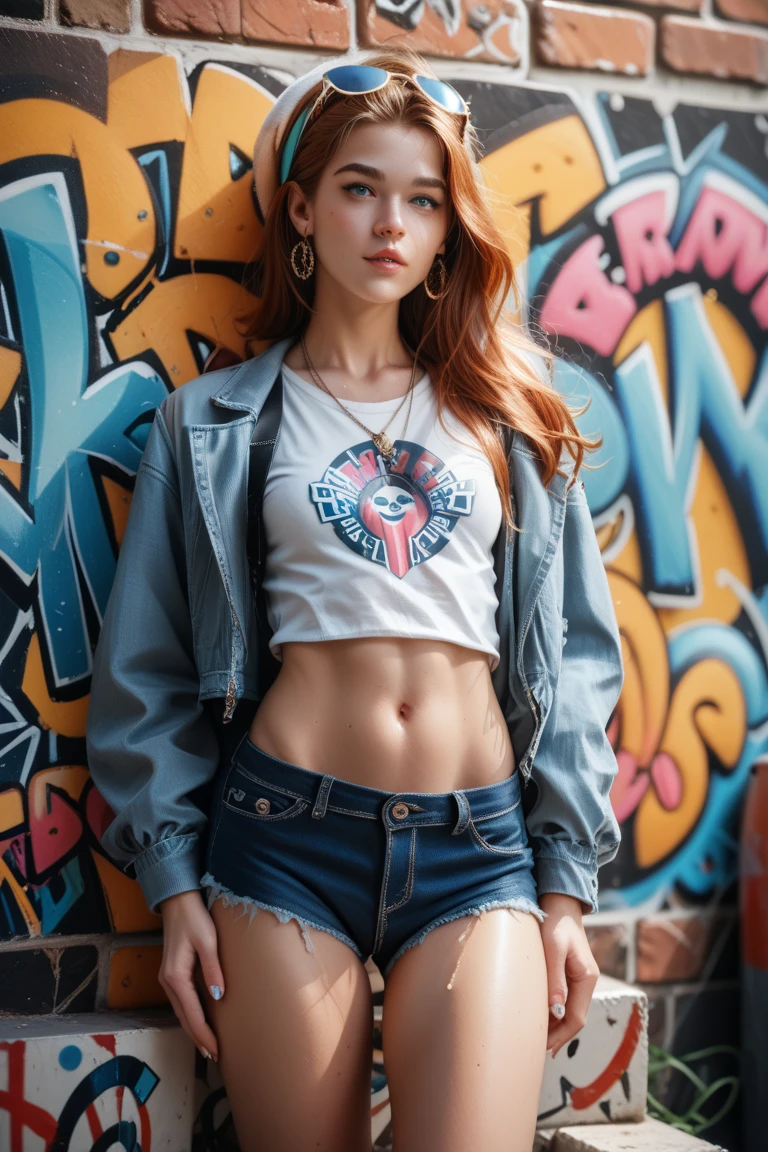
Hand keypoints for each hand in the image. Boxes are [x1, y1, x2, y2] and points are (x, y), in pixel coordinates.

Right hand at [158, 889, 224, 1061]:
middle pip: (184, 1018)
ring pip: (181, 1012)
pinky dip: (190, 1016)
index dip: (204, 1034)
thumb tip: (217, 996)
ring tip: (208, 1045)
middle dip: (198, 1038)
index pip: (191, 1014)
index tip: (216, 1050)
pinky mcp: (171, 974)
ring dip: (194, 1029)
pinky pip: (180, 1002)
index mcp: (176, 976)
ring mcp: (167, 979)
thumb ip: (212, 968)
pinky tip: (199, 1022)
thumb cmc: (195, 918)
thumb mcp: (208, 941)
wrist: (178, 901)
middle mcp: (168, 982)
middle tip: (215, 1055)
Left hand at [538, 892, 598, 1058]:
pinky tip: (540, 1016)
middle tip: (536, 1048)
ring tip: (535, 1037)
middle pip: (574, 1018)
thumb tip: (555, 1012)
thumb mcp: (553, 949)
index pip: (576, 1018)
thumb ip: (555, 979)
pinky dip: (553, 1012)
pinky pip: (564, 1000)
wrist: (560, 902)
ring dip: (555, 1026)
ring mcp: (579, 978)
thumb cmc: (555, 922)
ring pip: (569, 1011)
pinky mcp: (570, 973)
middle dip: (557, 1036)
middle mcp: (586, 981)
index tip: (543, 1047)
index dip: (561, 1036)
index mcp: (586, 978)